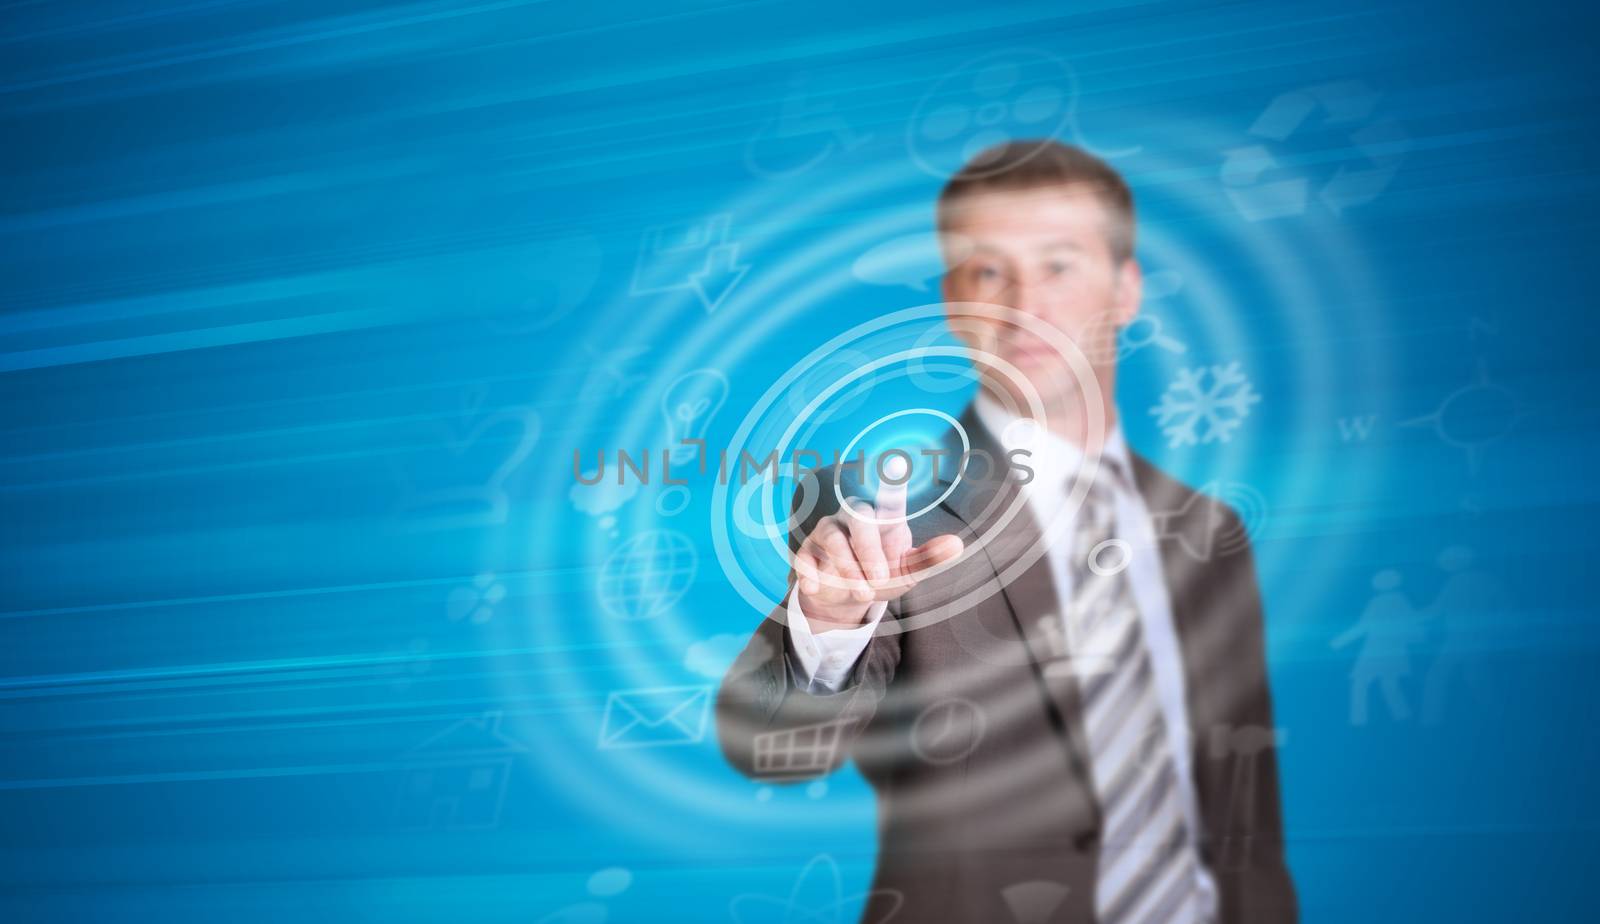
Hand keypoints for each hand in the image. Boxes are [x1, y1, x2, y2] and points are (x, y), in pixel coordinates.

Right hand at [792, 458, 964, 629]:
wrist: (845, 599)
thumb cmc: (881, 576)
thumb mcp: (908, 572)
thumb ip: (928, 558)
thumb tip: (958, 545)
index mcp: (884, 520)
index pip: (889, 499)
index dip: (892, 482)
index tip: (897, 463)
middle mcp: (854, 518)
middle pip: (859, 519)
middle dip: (869, 551)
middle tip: (880, 581)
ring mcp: (828, 531)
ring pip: (833, 538)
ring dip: (848, 568)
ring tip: (862, 593)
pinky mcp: (807, 550)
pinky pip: (805, 556)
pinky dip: (811, 573)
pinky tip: (817, 588)